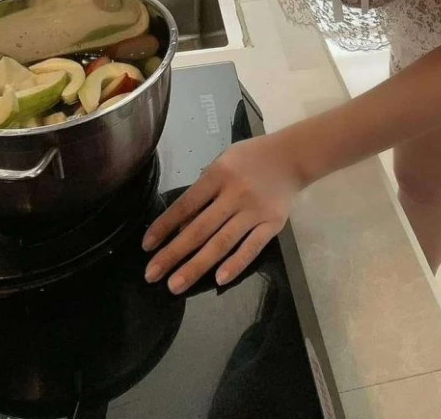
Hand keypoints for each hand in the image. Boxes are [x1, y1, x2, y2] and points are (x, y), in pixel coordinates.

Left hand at [142, 133, 301, 293]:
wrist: (293, 156)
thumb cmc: (251, 158)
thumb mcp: (224, 161)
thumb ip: (205, 188)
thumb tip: (182, 222)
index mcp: (218, 174)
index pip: (186, 204)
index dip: (164, 226)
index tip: (147, 246)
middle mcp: (234, 193)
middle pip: (200, 228)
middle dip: (173, 253)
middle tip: (152, 275)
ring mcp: (254, 211)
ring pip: (222, 242)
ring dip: (196, 266)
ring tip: (175, 285)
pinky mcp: (273, 224)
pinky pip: (252, 247)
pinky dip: (236, 264)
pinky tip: (219, 280)